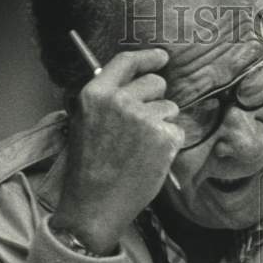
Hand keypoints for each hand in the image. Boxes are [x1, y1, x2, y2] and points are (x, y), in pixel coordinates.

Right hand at [53, 48, 182, 253]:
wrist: (94, 205)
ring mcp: (144, 118)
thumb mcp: (84, 123)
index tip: (161, 58)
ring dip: (162, 125)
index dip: (148, 57)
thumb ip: (106, 100)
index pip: (127, 61)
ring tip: (140, 149)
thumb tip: (132, 84)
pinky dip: (169, 144)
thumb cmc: (88, 169)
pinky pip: (177, 131)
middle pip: (156, 83)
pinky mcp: (164, 137)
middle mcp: (120, 100)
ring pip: (170, 109)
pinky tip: (150, 159)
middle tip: (143, 125)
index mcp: (96, 94)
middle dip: (156, 100)